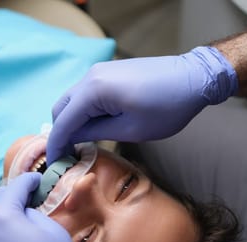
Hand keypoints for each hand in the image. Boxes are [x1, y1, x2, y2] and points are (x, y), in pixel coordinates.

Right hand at [47, 46, 236, 162]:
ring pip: (71, 100)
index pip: (63, 122)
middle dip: (60, 132)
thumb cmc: (167, 108)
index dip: (55, 146)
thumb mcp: (130, 129)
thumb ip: (95, 133)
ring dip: (70, 121)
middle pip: (61, 108)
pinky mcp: (107, 72)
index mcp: (94, 91)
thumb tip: (73, 139)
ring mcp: (98, 71)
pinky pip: (84, 93)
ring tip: (79, 143)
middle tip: (67, 156)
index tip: (53, 164)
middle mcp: (90, 76)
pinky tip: (92, 125)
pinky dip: (82, 110)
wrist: (193, 78)